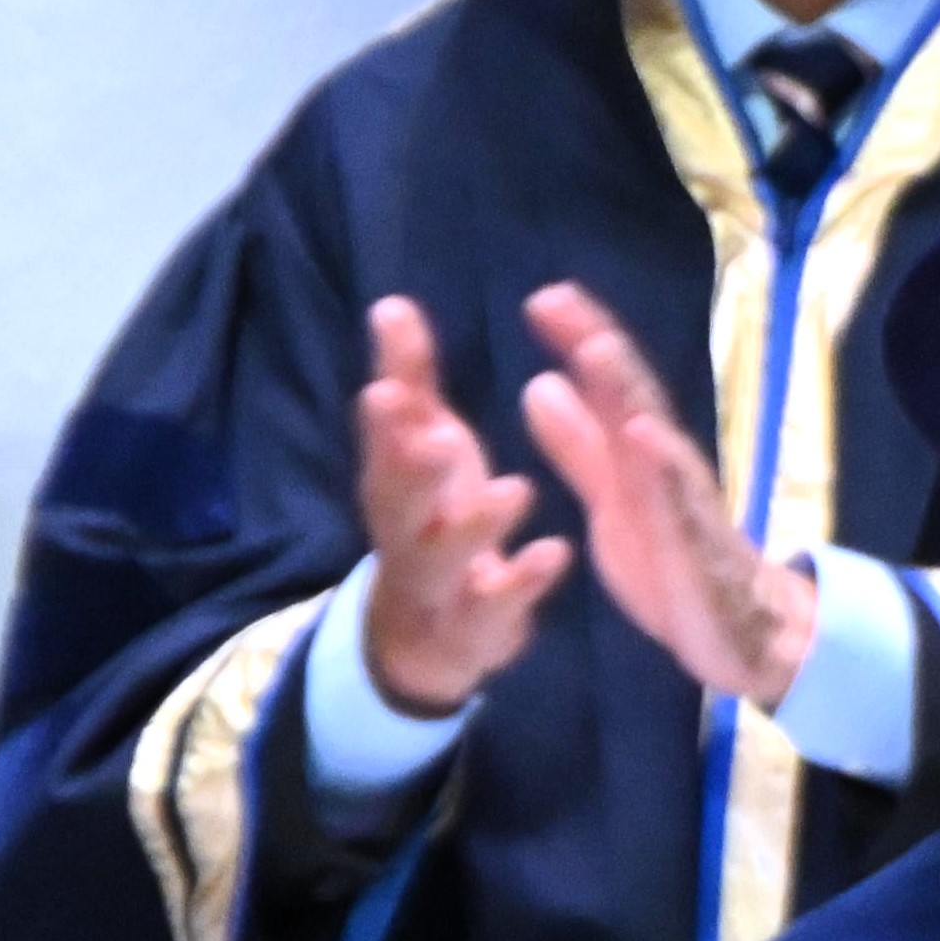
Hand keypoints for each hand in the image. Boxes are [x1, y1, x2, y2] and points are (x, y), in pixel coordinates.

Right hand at [352, 296, 569, 716]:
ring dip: (476, 526)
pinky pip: (497, 608)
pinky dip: (522, 583)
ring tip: (517, 486)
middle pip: (399, 505)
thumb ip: (411, 384)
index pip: (383, 449)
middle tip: (437, 437)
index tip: (385, 388)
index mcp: (397, 486)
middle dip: (413, 471)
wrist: (428, 636)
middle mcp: (407, 533)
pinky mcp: (479, 626)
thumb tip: (391, 304)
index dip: (384, 422)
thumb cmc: (432, 520)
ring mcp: (440, 585)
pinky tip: (556, 551)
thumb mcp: (422, 451)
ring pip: (446, 559)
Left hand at [517, 282, 816, 709]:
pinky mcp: (695, 544)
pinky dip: (662, 466)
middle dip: (596, 345)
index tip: (545, 297)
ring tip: (594, 347)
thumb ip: (578, 444)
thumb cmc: (672, 561)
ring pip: (655, 435)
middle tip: (554, 298)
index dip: (579, 340)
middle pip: (632, 394)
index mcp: (640, 453)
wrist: (738, 630)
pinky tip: (642, 434)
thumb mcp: (611, 495)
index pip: (610, 386)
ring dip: (627, 391)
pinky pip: (677, 502)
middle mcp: (665, 464)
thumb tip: (541, 383)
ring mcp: (684, 501)